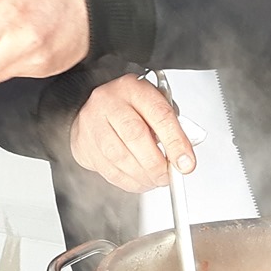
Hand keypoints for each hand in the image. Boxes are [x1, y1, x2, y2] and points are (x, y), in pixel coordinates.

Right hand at [68, 74, 193, 192]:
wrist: (94, 110)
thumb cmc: (129, 108)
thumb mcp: (152, 105)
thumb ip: (170, 127)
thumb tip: (182, 158)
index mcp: (132, 88)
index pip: (159, 114)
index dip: (175, 142)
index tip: (186, 163)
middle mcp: (109, 102)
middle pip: (135, 135)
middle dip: (157, 163)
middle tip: (169, 176)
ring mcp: (92, 123)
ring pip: (120, 157)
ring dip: (143, 175)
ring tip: (156, 180)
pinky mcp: (84, 145)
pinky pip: (109, 171)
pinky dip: (130, 182)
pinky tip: (140, 181)